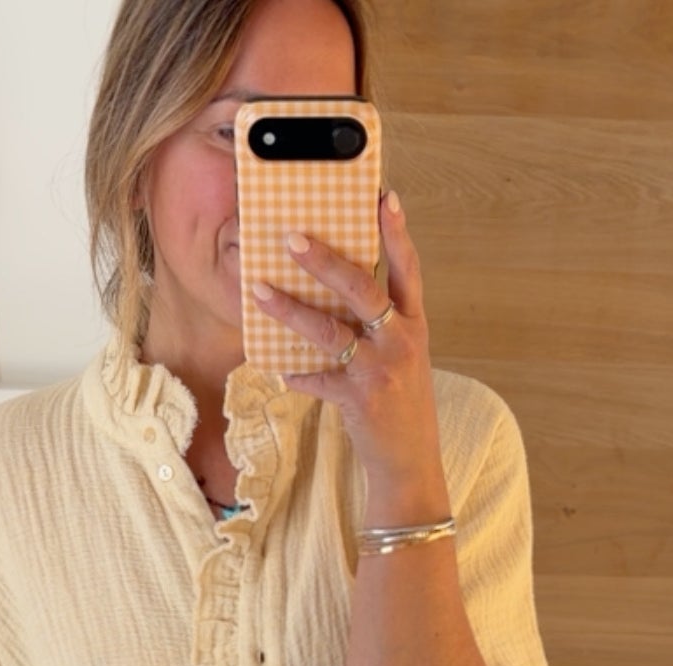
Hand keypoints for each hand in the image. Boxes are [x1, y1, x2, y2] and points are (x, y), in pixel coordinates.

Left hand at [249, 190, 443, 494]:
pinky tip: (277, 368)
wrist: (411, 463)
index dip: (396, 232)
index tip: (383, 196)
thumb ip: (377, 326)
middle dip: (324, 260)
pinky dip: (296, 374)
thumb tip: (330, 293)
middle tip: (291, 237)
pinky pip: (317, 379)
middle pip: (362, 288)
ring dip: (290, 309)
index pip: (407, 269)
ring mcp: (381, 369)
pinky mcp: (359, 399)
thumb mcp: (400, 358)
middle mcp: (401, 341)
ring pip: (329, 330)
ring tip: (259, 289)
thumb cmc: (400, 404)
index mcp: (414, 325)